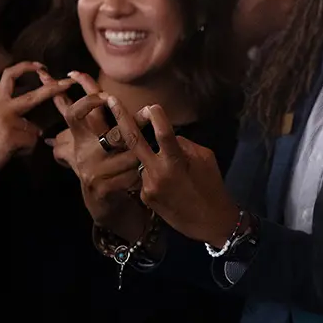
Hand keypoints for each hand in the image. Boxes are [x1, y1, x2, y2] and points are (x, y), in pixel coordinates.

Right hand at [0, 61, 73, 170]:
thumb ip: (14, 118)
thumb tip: (36, 128)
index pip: (10, 77)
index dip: (25, 68)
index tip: (41, 66)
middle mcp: (1, 107)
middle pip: (32, 97)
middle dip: (53, 89)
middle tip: (69, 83)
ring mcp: (6, 120)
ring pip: (33, 131)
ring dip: (26, 141)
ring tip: (9, 148)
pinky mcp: (10, 134)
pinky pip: (31, 143)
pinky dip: (25, 150)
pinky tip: (10, 152)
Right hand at [54, 73, 143, 236]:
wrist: (104, 205)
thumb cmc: (109, 169)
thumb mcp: (104, 146)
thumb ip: (110, 125)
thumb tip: (123, 100)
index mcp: (81, 140)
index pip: (74, 115)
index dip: (87, 102)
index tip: (106, 95)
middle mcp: (83, 154)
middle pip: (115, 135)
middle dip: (135, 128)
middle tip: (150, 117)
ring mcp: (91, 171)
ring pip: (131, 156)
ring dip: (142, 158)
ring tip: (145, 161)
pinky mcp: (101, 188)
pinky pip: (132, 175)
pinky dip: (140, 175)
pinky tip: (140, 178)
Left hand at [107, 97, 239, 247]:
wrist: (209, 221)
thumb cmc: (212, 187)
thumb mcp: (206, 160)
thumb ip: (184, 145)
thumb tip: (167, 137)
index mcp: (176, 162)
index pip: (165, 134)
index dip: (158, 118)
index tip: (152, 106)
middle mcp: (157, 172)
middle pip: (134, 141)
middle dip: (121, 118)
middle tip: (111, 100)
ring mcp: (147, 185)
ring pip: (143, 160)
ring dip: (154, 159)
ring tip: (176, 176)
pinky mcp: (144, 195)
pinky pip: (145, 175)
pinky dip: (156, 174)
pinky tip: (171, 187)